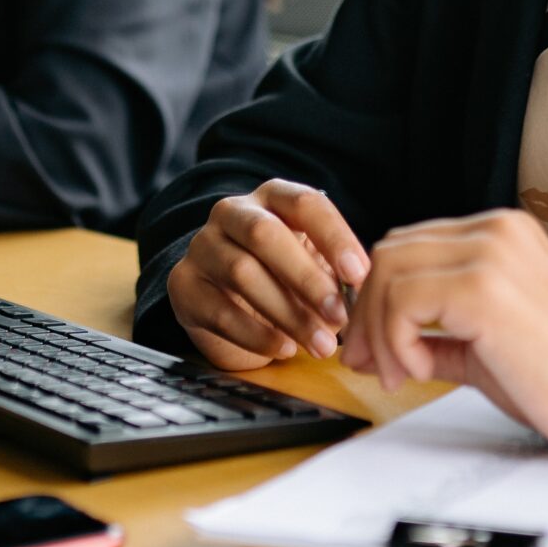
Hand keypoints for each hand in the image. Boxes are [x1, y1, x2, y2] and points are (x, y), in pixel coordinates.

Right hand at [165, 179, 370, 369]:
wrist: (226, 306)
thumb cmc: (282, 279)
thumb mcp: (314, 267)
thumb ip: (337, 273)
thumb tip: (363, 294)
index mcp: (272, 198)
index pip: (304, 203)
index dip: (334, 237)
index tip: (359, 274)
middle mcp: (232, 213)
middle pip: (265, 235)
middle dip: (307, 279)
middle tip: (340, 317)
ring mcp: (202, 246)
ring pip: (242, 273)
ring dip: (287, 314)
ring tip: (320, 345)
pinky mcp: (183, 285)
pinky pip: (219, 310)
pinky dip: (256, 334)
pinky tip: (283, 348)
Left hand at [338, 208, 547, 453]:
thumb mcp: (479, 344)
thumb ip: (429, 332)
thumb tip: (369, 345)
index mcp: (499, 232)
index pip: (407, 245)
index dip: (376, 297)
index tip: (372, 348)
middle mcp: (495, 229)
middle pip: (389, 253)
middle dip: (366, 313)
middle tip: (368, 364)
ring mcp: (491, 253)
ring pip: (388, 273)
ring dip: (379, 333)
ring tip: (400, 374)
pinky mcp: (484, 288)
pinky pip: (403, 302)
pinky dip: (396, 341)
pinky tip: (420, 371)